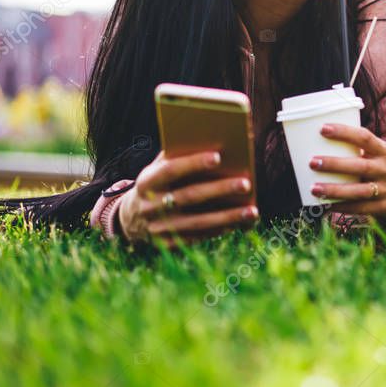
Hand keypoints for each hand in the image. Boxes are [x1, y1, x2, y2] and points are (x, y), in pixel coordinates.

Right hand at [119, 150, 258, 246]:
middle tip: (246, 183)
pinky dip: (219, 230)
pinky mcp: (166, 244)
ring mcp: (157, 228)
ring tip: (252, 211)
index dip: (193, 163)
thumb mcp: (161, 167)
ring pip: (197, 222)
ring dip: (227, 217)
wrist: (133, 216)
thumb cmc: (160, 182)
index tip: (219, 156)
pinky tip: (238, 224)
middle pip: (189, 196)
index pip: (170, 170)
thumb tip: (215, 142)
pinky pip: (197, 237)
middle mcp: (149, 206)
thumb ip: (180, 155)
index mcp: (146, 181)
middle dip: (220, 189)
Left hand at [308, 124, 385, 224]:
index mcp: (384, 151)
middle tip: (313, 162)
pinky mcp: (384, 207)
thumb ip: (360, 148)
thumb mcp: (380, 154)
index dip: (344, 132)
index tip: (323, 128)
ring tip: (314, 188)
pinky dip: (343, 207)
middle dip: (335, 164)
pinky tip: (326, 205)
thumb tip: (322, 140)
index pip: (365, 138)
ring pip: (359, 191)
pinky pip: (360, 208)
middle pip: (360, 166)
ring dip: (335, 190)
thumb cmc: (385, 167)